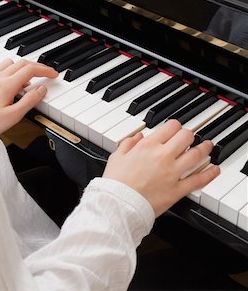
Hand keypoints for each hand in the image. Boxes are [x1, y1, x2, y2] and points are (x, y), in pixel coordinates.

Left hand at [0, 59, 57, 134]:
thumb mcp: (14, 116)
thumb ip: (30, 101)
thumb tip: (42, 89)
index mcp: (7, 85)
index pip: (31, 69)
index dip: (45, 70)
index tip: (53, 74)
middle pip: (23, 63)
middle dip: (38, 67)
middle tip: (47, 74)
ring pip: (11, 62)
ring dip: (23, 67)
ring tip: (29, 79)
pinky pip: (0, 67)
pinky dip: (11, 69)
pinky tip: (12, 80)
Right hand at [103, 119, 219, 216]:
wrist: (118, 205)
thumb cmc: (115, 183)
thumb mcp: (117, 156)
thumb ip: (128, 143)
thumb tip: (138, 136)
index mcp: (148, 146)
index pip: (170, 127)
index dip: (175, 126)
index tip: (175, 129)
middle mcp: (163, 156)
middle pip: (186, 137)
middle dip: (189, 135)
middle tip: (190, 137)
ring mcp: (172, 173)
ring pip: (196, 155)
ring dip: (204, 148)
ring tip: (208, 146)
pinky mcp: (177, 190)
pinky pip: (198, 180)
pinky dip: (209, 174)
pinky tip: (215, 170)